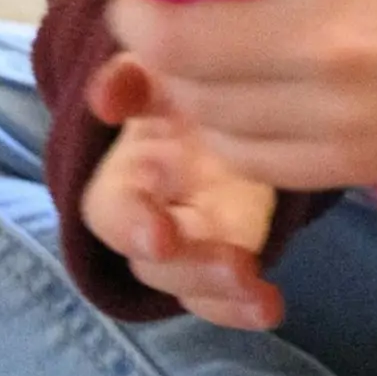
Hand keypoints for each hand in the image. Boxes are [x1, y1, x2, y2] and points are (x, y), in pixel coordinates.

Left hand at [46, 0, 376, 191]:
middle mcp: (322, 40)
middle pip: (174, 40)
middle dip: (133, 10)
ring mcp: (335, 113)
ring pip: (201, 104)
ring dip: (169, 70)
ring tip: (183, 33)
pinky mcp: (352, 164)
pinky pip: (247, 154)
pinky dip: (217, 121)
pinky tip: (230, 87)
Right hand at [80, 58, 282, 329]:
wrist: (226, 92)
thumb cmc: (181, 82)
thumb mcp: (159, 69)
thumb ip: (131, 79)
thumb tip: (107, 95)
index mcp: (129, 170)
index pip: (111, 208)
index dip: (130, 224)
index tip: (159, 236)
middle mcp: (153, 214)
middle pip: (152, 262)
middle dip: (189, 268)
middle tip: (236, 266)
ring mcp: (192, 238)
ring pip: (189, 282)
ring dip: (219, 292)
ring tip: (258, 292)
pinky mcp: (229, 248)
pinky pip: (226, 292)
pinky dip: (242, 305)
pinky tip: (269, 305)